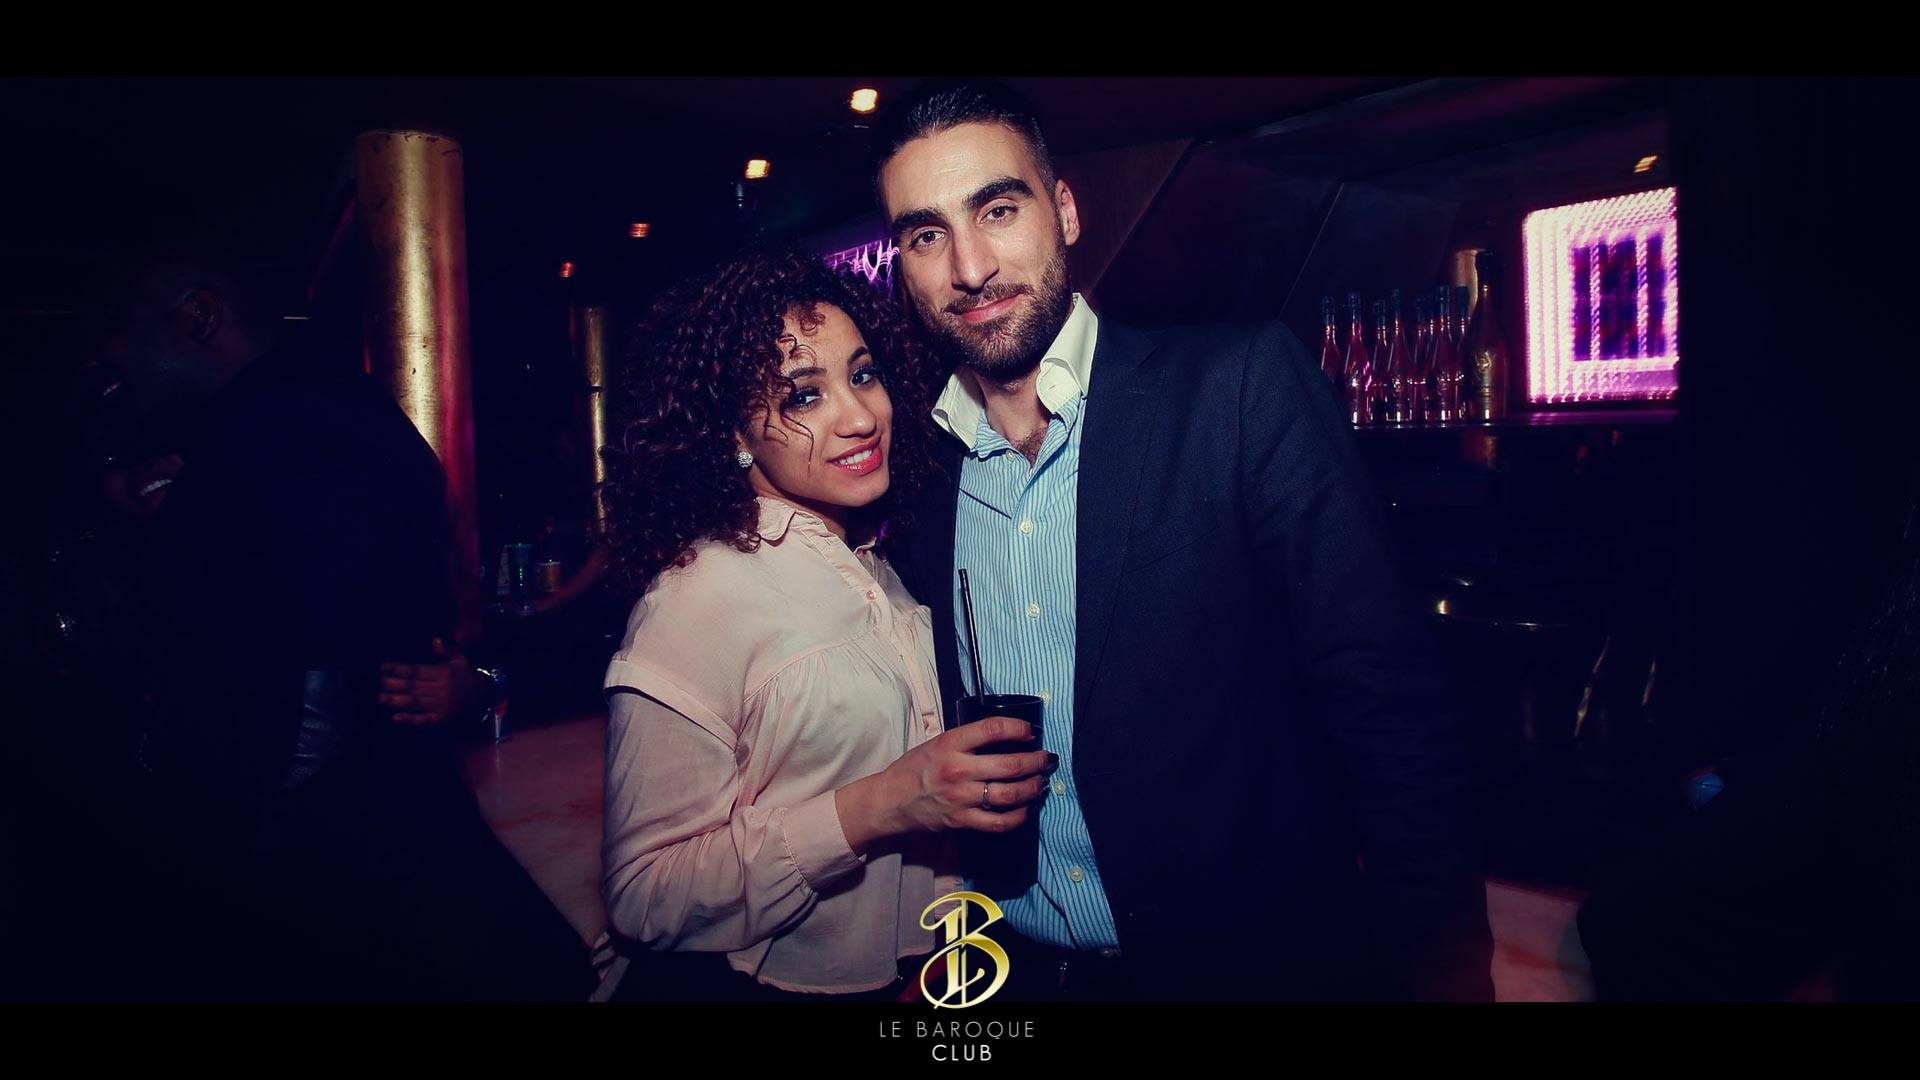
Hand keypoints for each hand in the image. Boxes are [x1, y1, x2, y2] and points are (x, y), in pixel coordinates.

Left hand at [378, 637, 488, 724]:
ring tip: (381, 697)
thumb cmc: (467, 675)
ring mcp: (441, 705)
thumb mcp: (460, 660)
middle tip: (378, 682)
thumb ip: (446, 651)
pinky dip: (410, 719)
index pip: (416, 671)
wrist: (483, 696)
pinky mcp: (441, 718)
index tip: (383, 667)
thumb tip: (435, 640)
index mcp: (444, 674)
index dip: (399, 669)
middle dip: (394, 684)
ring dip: (397, 700)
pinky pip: (423, 719)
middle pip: (413, 686)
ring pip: (415, 702)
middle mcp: (441, 689)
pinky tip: (396, 717)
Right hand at [835, 717, 1053, 853]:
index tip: (1029, 731)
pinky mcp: (963, 821)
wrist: (890, 801)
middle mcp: (958, 770)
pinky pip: (999, 822)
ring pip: (1010, 794)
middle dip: (1036, 761)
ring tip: (1040, 782)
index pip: (993, 729)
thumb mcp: (937, 743)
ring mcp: (962, 798)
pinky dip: (1018, 816)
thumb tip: (1003, 736)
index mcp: (950, 744)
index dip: (1018, 728)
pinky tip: (1026, 808)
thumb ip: (967, 740)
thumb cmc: (914, 769)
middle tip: (1045, 759)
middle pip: (1010, 765)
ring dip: (1032, 787)